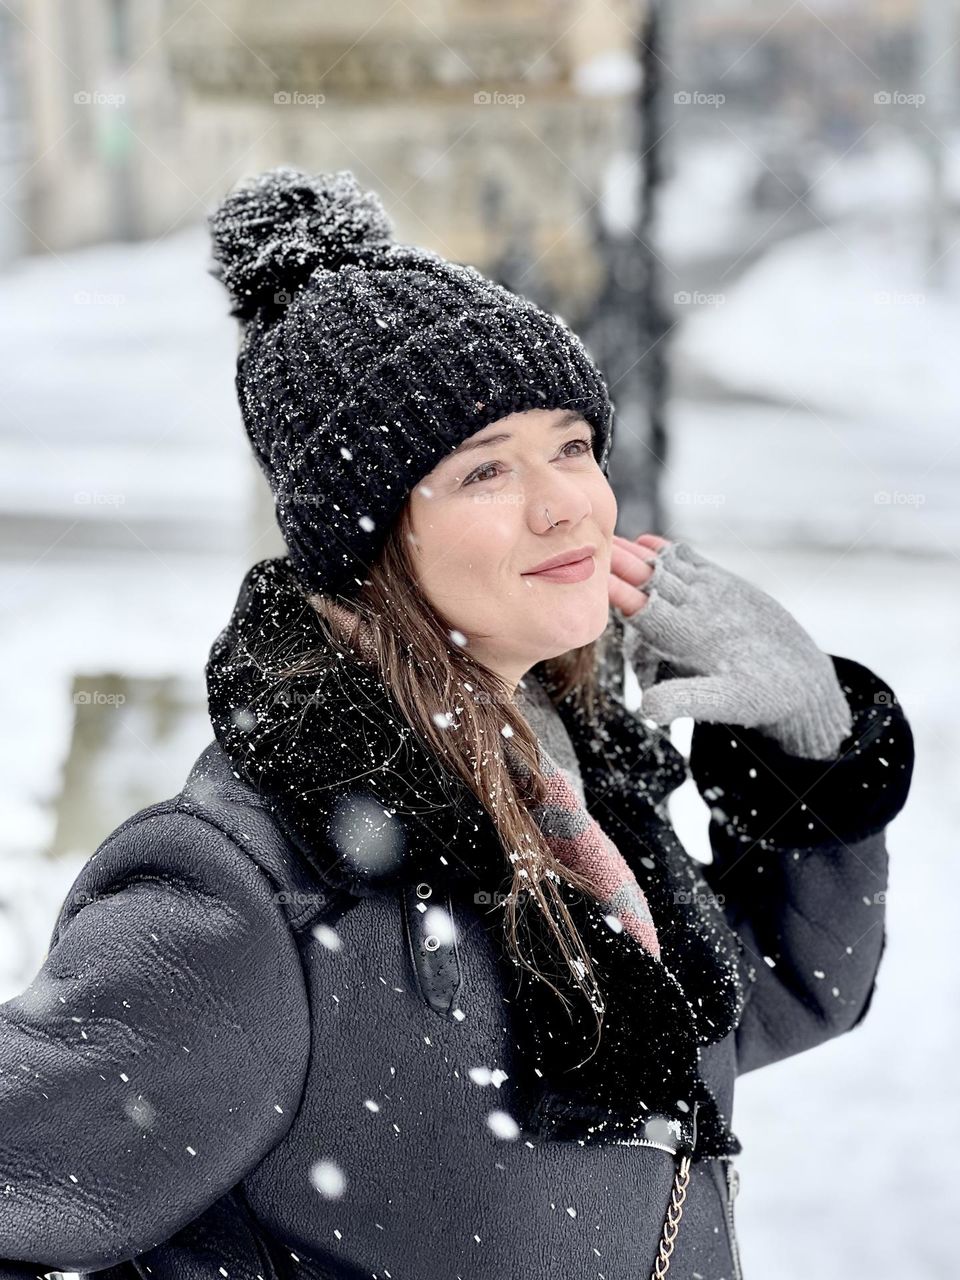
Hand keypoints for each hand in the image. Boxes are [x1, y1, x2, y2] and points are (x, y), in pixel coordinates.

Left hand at [609, 535, 853, 759]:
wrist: (797, 684)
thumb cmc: (764, 698)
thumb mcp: (725, 700)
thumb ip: (685, 699)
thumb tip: (645, 709)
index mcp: (681, 643)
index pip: (643, 614)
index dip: (622, 596)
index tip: (601, 577)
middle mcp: (686, 620)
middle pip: (647, 588)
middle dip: (624, 568)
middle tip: (598, 544)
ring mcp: (703, 602)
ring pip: (664, 574)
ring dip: (640, 557)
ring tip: (615, 537)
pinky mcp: (724, 589)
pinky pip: (692, 568)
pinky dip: (673, 554)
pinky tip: (651, 541)